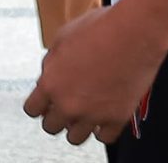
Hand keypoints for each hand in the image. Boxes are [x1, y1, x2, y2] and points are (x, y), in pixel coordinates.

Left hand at [23, 2, 163, 144]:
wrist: (135, 32)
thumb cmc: (101, 28)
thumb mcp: (63, 36)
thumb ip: (51, 61)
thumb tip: (49, 74)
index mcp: (51, 83)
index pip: (32, 109)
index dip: (40, 104)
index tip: (47, 102)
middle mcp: (68, 104)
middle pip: (51, 127)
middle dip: (57, 116)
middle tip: (68, 105)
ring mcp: (92, 114)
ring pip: (75, 138)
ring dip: (78, 126)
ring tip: (86, 113)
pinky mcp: (116, 119)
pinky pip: (104, 137)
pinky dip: (103, 129)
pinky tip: (105, 116)